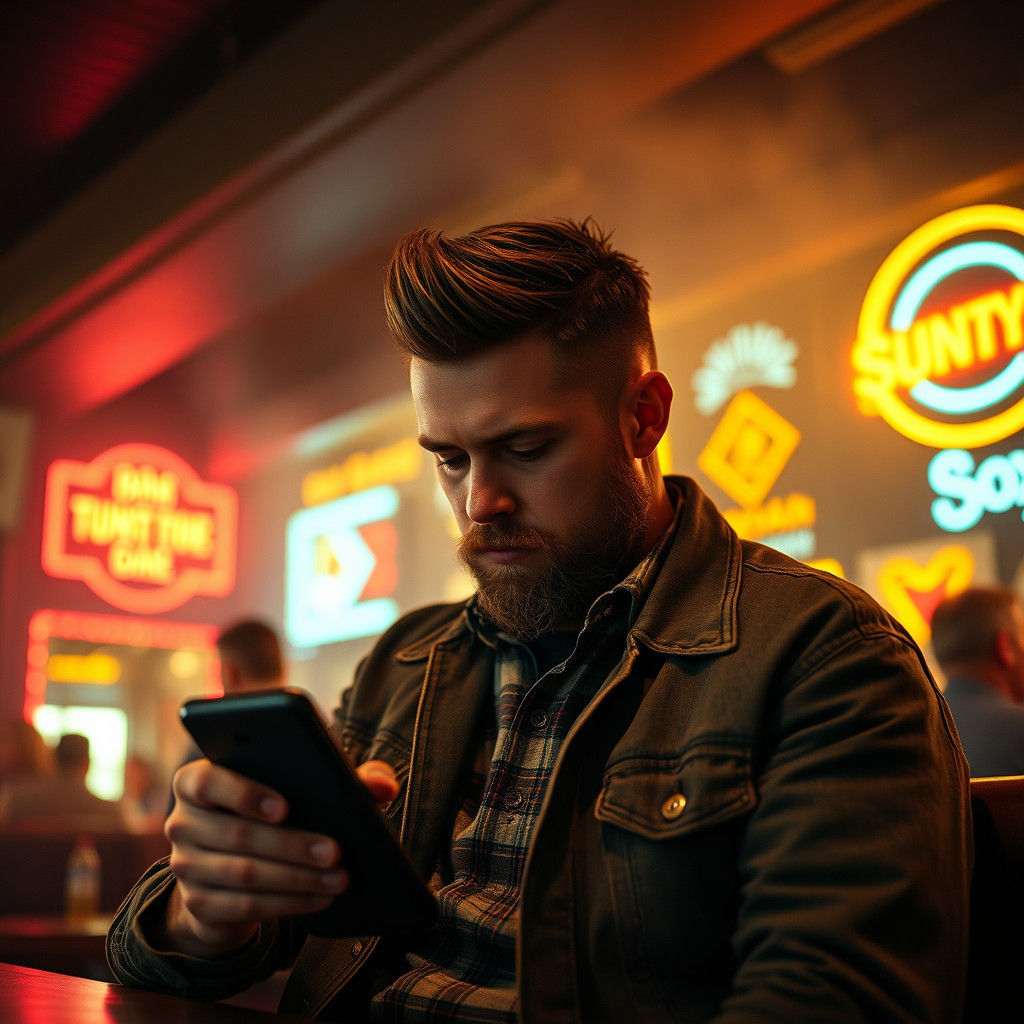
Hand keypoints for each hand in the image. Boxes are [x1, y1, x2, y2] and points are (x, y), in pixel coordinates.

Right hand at [161, 758, 398, 957]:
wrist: (232, 868)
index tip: (284, 807)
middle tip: (334, 851)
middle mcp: (182, 821)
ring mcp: (185, 866)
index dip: (242, 793)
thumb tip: (384, 786)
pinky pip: (246, 906)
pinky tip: (320, 898)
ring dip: (296, 878)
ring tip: (338, 878)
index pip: (205, 780)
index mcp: (198, 780)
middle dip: (291, 845)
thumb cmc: (277, 810)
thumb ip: (348, 776)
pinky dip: (289, 904)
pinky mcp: (199, 904)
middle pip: (235, 834)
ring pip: (244, 874)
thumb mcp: (306, 786)